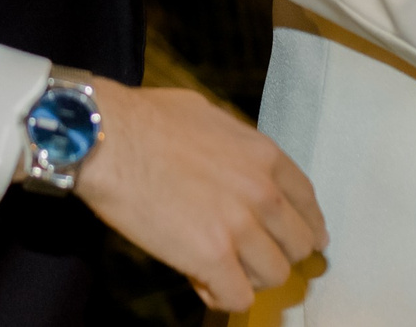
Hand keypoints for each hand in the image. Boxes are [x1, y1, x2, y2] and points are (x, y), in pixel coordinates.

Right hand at [75, 78, 325, 311]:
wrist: (107, 138)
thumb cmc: (145, 119)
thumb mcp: (208, 117)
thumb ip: (235, 148)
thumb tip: (235, 163)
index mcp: (264, 156)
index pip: (307, 201)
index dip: (307, 225)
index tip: (305, 239)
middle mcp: (262, 192)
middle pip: (298, 244)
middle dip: (276, 253)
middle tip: (250, 257)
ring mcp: (240, 227)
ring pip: (274, 275)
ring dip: (249, 276)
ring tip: (221, 268)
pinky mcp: (212, 258)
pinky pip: (238, 297)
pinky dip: (223, 296)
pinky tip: (203, 283)